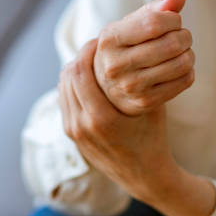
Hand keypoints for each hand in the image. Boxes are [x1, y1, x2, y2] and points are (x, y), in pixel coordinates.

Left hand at [58, 38, 215, 215]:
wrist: (143, 175)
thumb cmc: (152, 138)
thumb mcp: (152, 107)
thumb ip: (140, 78)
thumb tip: (136, 43)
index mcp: (100, 119)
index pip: (79, 71)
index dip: (87, 50)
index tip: (100, 39)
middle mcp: (81, 125)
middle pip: (67, 76)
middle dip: (80, 56)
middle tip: (95, 45)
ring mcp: (73, 131)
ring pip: (63, 87)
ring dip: (75, 70)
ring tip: (91, 59)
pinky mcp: (71, 135)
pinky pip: (65, 101)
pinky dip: (73, 85)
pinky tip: (87, 78)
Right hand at [93, 0, 194, 115]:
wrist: (108, 87)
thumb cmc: (126, 47)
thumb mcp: (132, 25)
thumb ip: (156, 9)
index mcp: (110, 40)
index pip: (154, 23)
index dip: (172, 19)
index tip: (173, 21)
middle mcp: (116, 65)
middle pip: (171, 44)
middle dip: (185, 36)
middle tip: (181, 37)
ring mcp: (131, 87)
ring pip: (181, 63)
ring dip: (189, 53)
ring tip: (181, 52)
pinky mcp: (146, 102)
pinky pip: (184, 81)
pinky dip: (188, 71)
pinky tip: (178, 68)